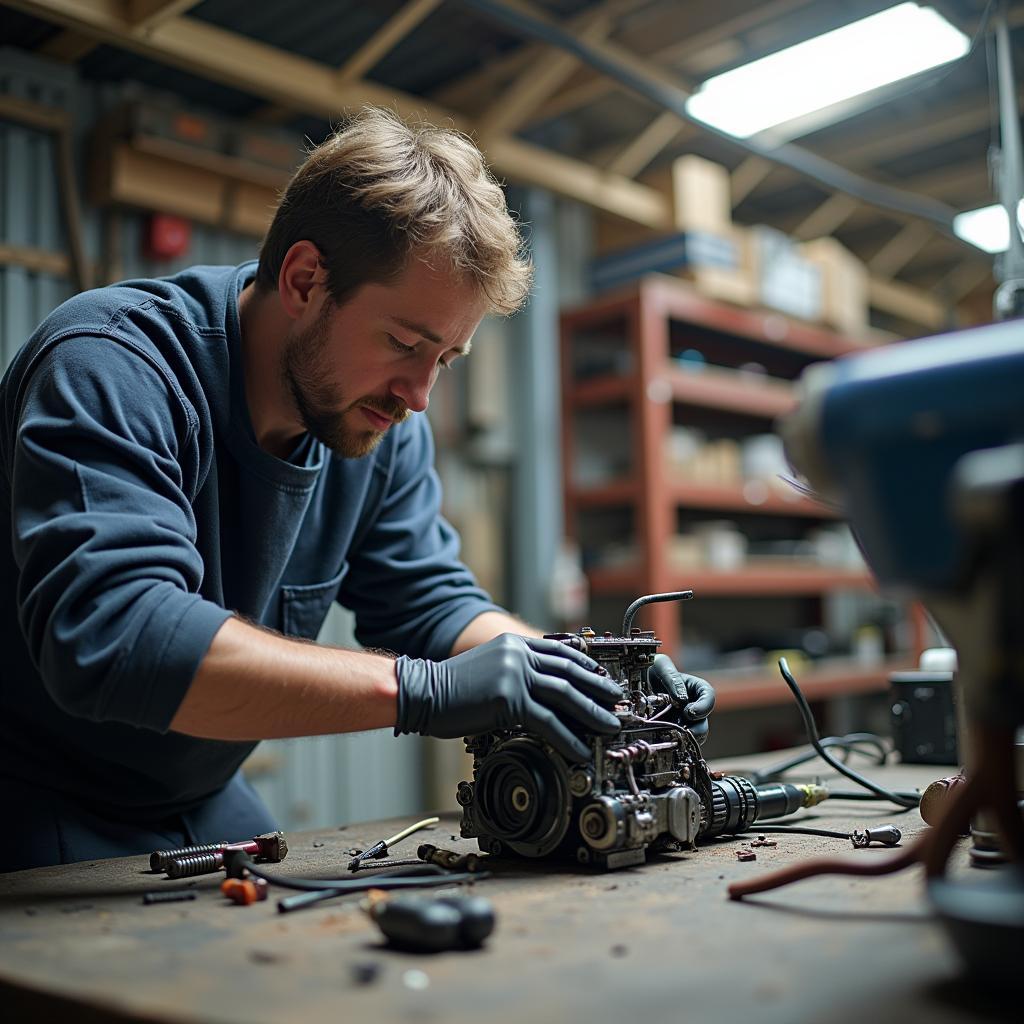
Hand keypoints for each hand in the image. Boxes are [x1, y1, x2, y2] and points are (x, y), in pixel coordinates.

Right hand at [395, 634, 621, 760]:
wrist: (421, 692)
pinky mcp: (509, 699)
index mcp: (515, 644)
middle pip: (570, 672)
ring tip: (610, 726)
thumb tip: (541, 693)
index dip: (588, 668)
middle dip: (599, 689)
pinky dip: (569, 737)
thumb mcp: (489, 668)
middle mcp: (518, 654)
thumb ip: (515, 671)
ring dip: (592, 713)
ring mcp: (514, 675)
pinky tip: (581, 749)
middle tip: (618, 702)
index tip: (604, 681)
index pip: (561, 653)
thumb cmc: (451, 688)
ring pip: (565, 695)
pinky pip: (548, 721)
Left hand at [648, 653, 715, 742]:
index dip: (704, 707)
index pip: (709, 698)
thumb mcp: (660, 666)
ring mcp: (680, 722)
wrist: (631, 681)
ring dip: (683, 740)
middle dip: (696, 731)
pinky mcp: (668, 733)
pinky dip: (670, 744)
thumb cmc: (648, 668)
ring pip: (690, 738)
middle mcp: (690, 708)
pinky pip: (674, 743)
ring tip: (669, 738)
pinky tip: (660, 741)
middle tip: (682, 732)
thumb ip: (672, 678)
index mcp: (694, 689)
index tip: (689, 712)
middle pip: (702, 724)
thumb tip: (682, 699)